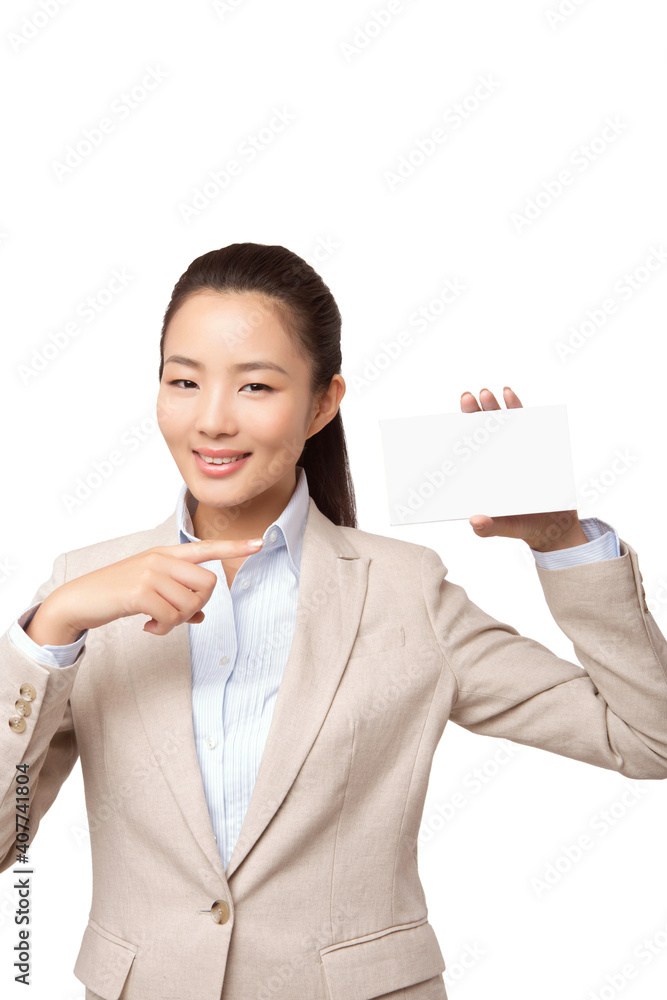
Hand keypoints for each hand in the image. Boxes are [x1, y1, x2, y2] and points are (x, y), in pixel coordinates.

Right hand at [41, 538, 263, 637]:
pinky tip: (148, 627)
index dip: (235, 547)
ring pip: (191, 603)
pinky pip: (171, 617)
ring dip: (177, 622)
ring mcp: (151, 573)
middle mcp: (161, 558)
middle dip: (198, 605)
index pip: (206, 547)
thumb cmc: (117, 594)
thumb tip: (202, 615)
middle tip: (175, 615)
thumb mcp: (149, 590)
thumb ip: (177, 596)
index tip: (261, 542)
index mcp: (166, 553)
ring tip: (156, 621)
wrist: (79, 600)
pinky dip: (163, 629)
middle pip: (208, 583)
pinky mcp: (140, 592)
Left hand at [460, 387, 588, 551]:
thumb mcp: (506, 528)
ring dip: (494, 407)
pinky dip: (517, 407)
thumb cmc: (524, 526)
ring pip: (501, 424)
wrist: (555, 527)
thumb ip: (490, 528)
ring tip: (486, 394)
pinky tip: (508, 393)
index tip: (450, 424)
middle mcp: (496, 459)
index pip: (468, 452)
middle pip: (482, 433)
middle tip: (467, 398)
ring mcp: (514, 451)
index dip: (459, 437)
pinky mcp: (534, 446)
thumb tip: (475, 521)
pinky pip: (524, 424)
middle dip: (474, 414)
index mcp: (483, 475)